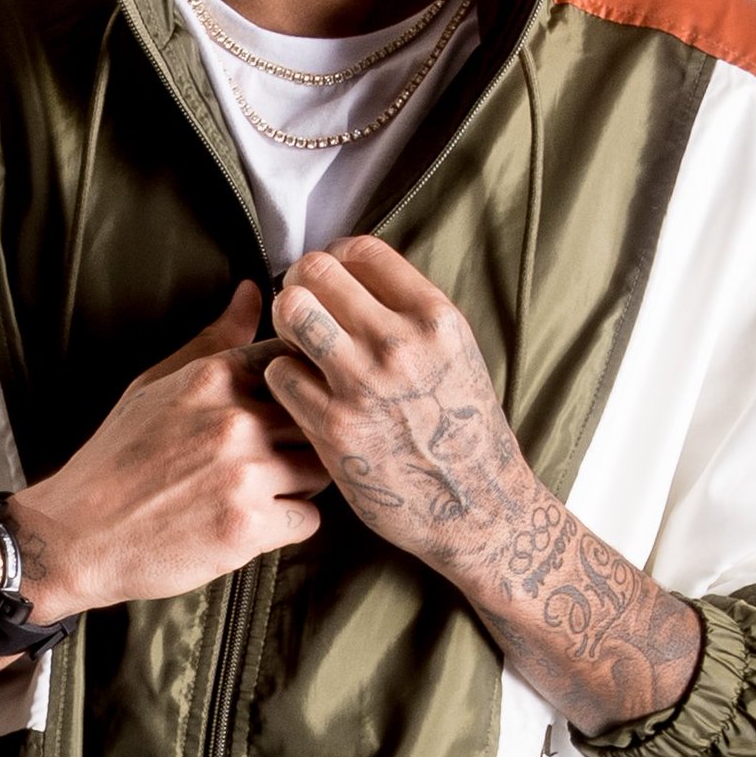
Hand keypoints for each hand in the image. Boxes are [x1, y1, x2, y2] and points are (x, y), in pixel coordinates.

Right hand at [11, 280, 327, 616]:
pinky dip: (289, 524)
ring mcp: (245, 473)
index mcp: (214, 377)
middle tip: (276, 455)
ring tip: (265, 489)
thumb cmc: (116, 460)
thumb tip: (254, 292)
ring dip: (303, 481)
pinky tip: (254, 522)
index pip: (295, 362)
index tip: (285, 406)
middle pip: (318, 415)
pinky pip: (310, 518)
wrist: (77, 535)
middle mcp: (235, 419)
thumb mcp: (155, 385)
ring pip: (322, 467)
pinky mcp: (250, 526)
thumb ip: (214, 339)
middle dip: (306, 435)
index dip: (299, 387)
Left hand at [263, 237, 537, 577]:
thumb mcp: (456, 352)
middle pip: (315, 270)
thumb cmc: (464, 428)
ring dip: (286, 323)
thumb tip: (350, 270)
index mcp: (434, 318)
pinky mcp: (333, 428)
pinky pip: (279, 372)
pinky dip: (283, 377)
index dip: (335, 258)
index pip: (360, 249)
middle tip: (304, 307)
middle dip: (301, 283)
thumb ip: (407, 311)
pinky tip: (301, 392)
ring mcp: (363, 385)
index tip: (332, 280)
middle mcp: (399, 344)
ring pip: (291, 312)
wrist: (476, 507)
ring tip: (298, 344)